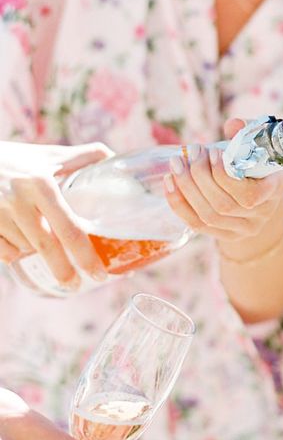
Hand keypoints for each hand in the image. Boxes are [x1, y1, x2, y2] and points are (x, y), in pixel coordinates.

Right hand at [0, 142, 111, 286]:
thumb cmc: (15, 158)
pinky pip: (4, 252)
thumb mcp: (49, 154)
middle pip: (46, 247)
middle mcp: (17, 200)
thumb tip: (116, 159)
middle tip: (76, 285)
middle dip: (63, 271)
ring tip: (47, 249)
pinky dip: (14, 253)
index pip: (69, 228)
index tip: (99, 273)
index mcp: (41, 184)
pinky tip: (20, 245)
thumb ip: (84, 156)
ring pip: (24, 249)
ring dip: (37, 254)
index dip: (86, 255)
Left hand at [164, 119, 282, 252]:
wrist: (263, 193)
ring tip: (176, 163)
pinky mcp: (225, 235)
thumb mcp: (260, 146)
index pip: (250, 195)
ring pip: (209, 216)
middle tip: (191, 152)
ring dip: (187, 188)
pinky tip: (169, 182)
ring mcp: (244, 229)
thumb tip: (233, 124)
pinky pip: (197, 225)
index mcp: (275, 191)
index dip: (224, 176)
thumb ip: (247, 134)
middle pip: (224, 205)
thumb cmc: (258, 161)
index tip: (213, 152)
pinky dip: (179, 203)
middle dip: (200, 177)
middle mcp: (262, 215)